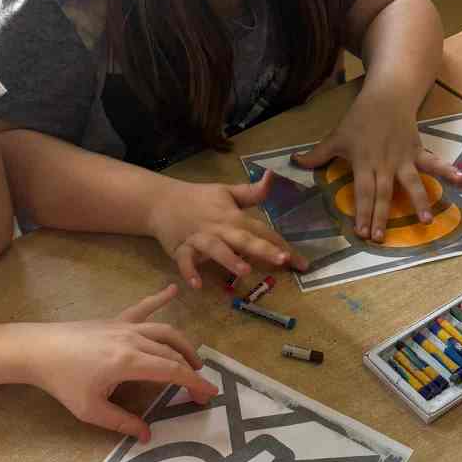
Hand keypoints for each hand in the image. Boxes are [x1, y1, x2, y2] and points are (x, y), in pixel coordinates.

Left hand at [26, 285, 217, 439]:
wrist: (37, 349)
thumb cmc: (62, 381)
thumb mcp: (90, 410)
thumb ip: (121, 423)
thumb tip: (146, 436)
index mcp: (130, 362)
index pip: (173, 371)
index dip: (195, 383)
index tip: (209, 394)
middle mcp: (133, 340)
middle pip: (172, 353)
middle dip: (191, 371)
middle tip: (199, 389)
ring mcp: (125, 326)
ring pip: (164, 331)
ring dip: (183, 345)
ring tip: (193, 361)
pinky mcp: (115, 321)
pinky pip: (142, 309)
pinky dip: (159, 299)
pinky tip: (174, 290)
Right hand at [149, 173, 307, 288]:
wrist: (161, 201)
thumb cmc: (198, 199)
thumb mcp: (226, 192)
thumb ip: (251, 192)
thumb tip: (271, 177)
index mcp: (233, 216)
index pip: (261, 230)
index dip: (281, 244)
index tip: (300, 261)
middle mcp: (219, 228)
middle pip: (244, 239)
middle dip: (263, 249)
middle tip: (282, 260)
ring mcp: (199, 239)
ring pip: (216, 249)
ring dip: (229, 259)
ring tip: (244, 271)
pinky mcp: (180, 249)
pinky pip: (185, 261)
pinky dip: (190, 272)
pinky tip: (197, 285)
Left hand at [293, 90, 461, 242]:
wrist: (388, 93)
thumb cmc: (360, 117)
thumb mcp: (336, 135)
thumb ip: (317, 154)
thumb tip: (293, 162)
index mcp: (364, 161)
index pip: (362, 191)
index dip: (363, 212)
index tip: (362, 232)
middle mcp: (385, 163)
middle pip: (383, 193)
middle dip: (382, 216)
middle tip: (380, 238)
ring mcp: (404, 157)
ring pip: (411, 182)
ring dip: (419, 201)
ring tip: (427, 221)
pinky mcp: (418, 150)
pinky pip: (433, 162)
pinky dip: (448, 170)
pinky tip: (461, 180)